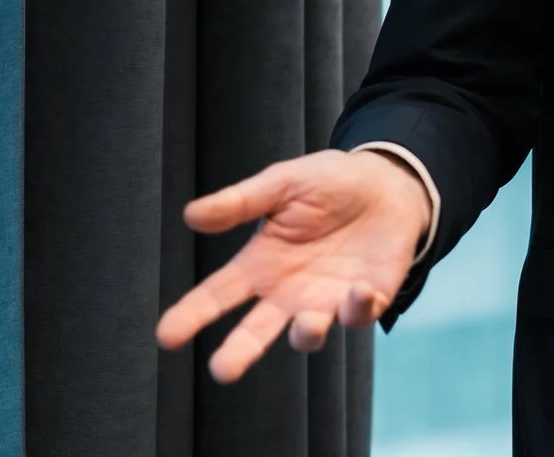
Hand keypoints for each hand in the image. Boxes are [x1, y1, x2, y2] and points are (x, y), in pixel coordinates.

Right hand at [155, 148, 431, 382]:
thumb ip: (241, 203)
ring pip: (307, 334)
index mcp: (259, 265)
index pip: (216, 296)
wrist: (388, 184)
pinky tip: (361, 289)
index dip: (191, 315)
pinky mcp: (366, 298)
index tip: (166, 335)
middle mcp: (287, 291)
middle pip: (255, 331)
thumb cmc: (329, 183)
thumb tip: (191, 215)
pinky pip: (358, 315)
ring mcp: (325, 299)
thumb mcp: (282, 184)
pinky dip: (359, 308)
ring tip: (306, 323)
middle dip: (239, 353)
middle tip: (222, 370)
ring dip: (306, 333)